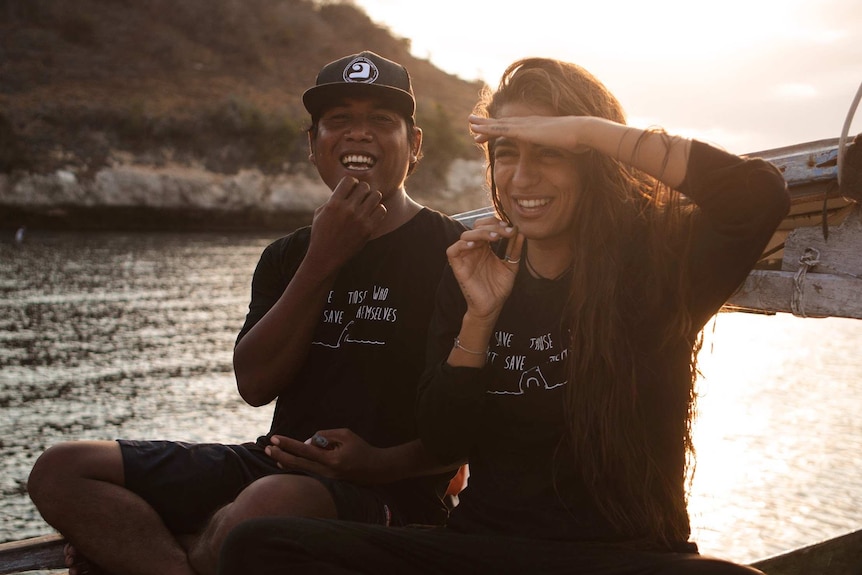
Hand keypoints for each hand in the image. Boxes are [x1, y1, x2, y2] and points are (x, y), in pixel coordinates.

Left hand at [265, 429, 389, 484]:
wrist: (376, 469)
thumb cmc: (361, 448)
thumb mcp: (345, 434)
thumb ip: (324, 436)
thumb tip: (307, 444)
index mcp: (332, 461)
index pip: (304, 451)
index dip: (288, 444)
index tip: (275, 438)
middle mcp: (327, 473)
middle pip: (298, 464)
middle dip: (280, 454)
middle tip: (267, 447)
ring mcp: (326, 480)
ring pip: (300, 470)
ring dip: (285, 461)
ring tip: (271, 453)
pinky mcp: (327, 482)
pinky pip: (307, 472)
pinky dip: (295, 465)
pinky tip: (284, 462)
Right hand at [306, 176, 387, 274]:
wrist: (325, 257)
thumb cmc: (321, 234)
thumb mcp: (320, 213)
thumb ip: (333, 199)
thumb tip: (347, 188)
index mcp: (334, 203)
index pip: (349, 180)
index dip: (351, 183)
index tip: (351, 189)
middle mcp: (347, 209)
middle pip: (364, 186)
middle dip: (363, 190)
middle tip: (360, 198)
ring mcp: (359, 219)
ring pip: (376, 196)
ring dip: (372, 198)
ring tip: (367, 204)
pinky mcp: (368, 229)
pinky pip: (382, 210)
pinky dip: (378, 210)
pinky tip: (371, 214)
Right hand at [447, 217, 523, 321]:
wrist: (492, 306)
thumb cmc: (499, 287)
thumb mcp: (511, 266)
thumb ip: (514, 250)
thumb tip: (520, 232)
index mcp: (485, 247)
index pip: (486, 226)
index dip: (496, 223)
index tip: (510, 228)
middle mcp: (474, 249)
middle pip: (476, 227)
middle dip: (492, 226)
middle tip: (506, 231)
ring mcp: (465, 257)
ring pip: (465, 235)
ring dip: (480, 233)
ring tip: (495, 238)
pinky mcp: (458, 267)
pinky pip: (452, 251)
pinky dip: (461, 245)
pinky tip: (475, 245)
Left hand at [469, 114, 591, 153]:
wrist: (584, 132)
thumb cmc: (581, 141)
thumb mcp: (569, 147)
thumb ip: (565, 150)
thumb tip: (573, 153)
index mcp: (539, 127)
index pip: (516, 128)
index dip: (503, 128)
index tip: (493, 131)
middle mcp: (530, 123)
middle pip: (504, 123)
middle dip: (488, 123)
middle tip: (473, 122)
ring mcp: (526, 126)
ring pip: (498, 124)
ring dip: (483, 124)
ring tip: (469, 122)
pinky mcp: (523, 131)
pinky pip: (500, 130)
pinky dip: (487, 129)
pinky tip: (477, 130)